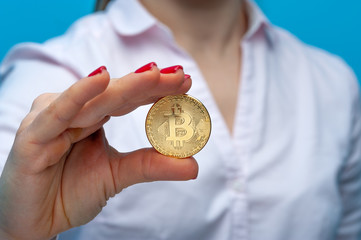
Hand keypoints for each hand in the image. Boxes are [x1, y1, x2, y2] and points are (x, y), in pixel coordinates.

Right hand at [0, 64, 197, 239]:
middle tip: (179, 75)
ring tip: (155, 74)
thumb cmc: (69, 192)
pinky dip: (79, 94)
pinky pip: (59, 112)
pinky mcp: (33, 136)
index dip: (156, 89)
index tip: (185, 83)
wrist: (35, 223)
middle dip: (149, 83)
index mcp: (91, 117)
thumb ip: (151, 165)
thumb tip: (193, 166)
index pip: (128, 98)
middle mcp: (73, 112)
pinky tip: (102, 77)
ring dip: (126, 85)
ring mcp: (52, 120)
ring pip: (94, 99)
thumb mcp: (118, 175)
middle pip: (116, 93)